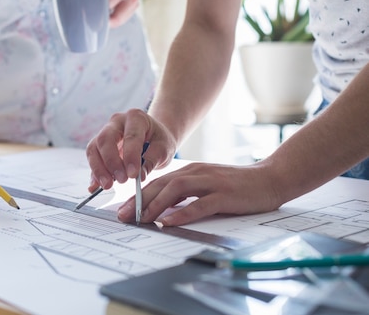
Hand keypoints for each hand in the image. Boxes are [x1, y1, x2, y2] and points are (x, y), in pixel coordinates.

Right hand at [86, 108, 176, 191]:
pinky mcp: (98, 145)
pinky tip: (96, 186)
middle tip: (122, 180)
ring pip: (94, 148)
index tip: (133, 174)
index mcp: (136, 117)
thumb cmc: (158, 139)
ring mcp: (104, 132)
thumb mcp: (164, 147)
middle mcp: (116, 122)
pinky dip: (94, 173)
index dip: (130, 156)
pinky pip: (92, 158)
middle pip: (105, 139)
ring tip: (108, 185)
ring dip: (99, 169)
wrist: (152, 136)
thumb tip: (139, 176)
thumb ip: (153, 160)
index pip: (131, 136)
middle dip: (111, 162)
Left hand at [87, 0, 138, 27]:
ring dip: (106, 23)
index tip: (91, 12)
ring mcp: (133, 8)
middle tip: (90, 23)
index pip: (113, 2)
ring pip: (118, 22)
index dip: (102, 8)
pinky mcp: (131, 13)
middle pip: (117, 17)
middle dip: (103, 20)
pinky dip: (110, 23)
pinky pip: (119, 22)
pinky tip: (101, 23)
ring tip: (94, 23)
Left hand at [118, 161, 281, 225]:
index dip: (138, 196)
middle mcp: (196, 173)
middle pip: (161, 184)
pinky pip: (199, 204)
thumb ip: (186, 195)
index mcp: (190, 171)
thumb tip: (163, 210)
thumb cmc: (237, 185)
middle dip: (140, 201)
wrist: (270, 178)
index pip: (158, 182)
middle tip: (124, 216)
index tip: (123, 209)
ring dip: (156, 205)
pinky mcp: (225, 194)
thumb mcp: (206, 186)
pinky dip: (182, 213)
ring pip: (176, 190)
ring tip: (142, 219)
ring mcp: (210, 182)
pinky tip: (169, 222)